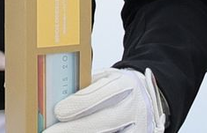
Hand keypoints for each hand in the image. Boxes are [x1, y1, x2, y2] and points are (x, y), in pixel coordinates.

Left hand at [46, 67, 165, 132]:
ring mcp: (136, 128)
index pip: (103, 94)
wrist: (148, 100)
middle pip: (103, 121)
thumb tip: (61, 100)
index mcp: (127, 86)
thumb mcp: (108, 79)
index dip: (79, 104)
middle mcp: (135, 108)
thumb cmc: (122, 89)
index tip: (58, 111)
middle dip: (72, 129)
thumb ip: (88, 86)